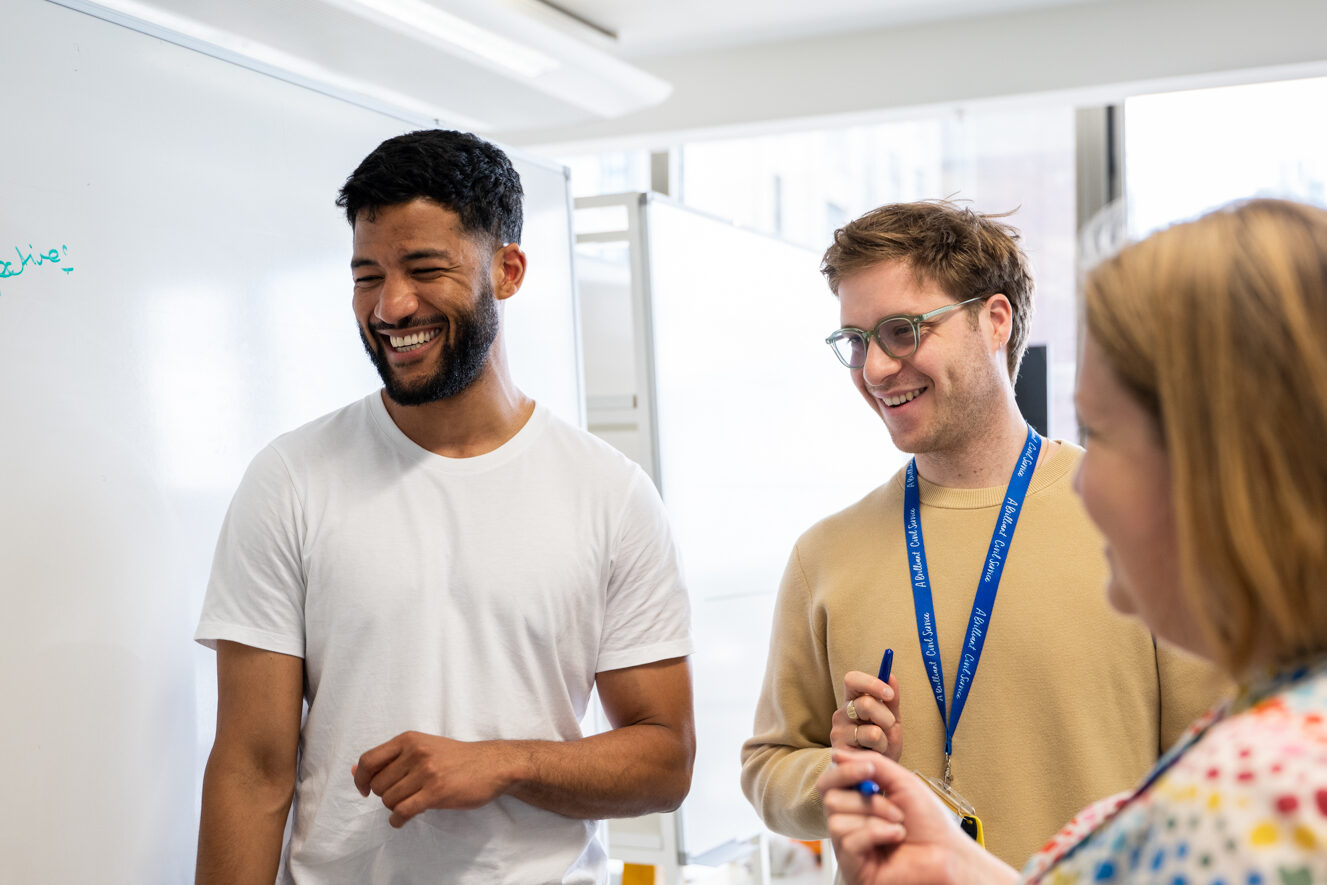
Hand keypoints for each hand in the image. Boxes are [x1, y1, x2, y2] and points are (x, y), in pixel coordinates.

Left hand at [352, 732, 514, 827]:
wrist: (492, 764)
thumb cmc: (456, 757)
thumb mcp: (423, 747)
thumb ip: (390, 758)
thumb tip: (355, 770)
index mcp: (409, 739)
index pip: (369, 760)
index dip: (362, 779)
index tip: (366, 790)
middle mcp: (415, 752)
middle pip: (379, 785)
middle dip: (386, 795)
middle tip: (403, 794)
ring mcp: (426, 772)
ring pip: (389, 800)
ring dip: (395, 807)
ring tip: (410, 803)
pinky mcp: (436, 792)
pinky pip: (403, 811)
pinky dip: (398, 820)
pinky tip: (403, 819)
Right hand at [818, 750, 1015, 884]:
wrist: (949, 854)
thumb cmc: (930, 824)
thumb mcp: (902, 782)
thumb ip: (872, 764)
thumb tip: (837, 755)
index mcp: (858, 802)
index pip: (830, 783)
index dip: (844, 772)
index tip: (868, 769)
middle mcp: (850, 823)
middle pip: (830, 799)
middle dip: (867, 800)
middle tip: (896, 809)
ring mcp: (850, 847)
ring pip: (837, 821)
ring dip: (875, 818)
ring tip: (899, 827)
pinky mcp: (853, 867)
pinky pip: (848, 842)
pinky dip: (875, 834)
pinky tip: (894, 838)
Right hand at [831, 670, 901, 760]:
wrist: (875, 772)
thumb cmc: (883, 743)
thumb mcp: (892, 720)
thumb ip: (891, 700)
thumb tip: (890, 675)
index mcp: (852, 701)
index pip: (852, 680)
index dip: (870, 683)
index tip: (888, 694)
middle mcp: (842, 713)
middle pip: (865, 703)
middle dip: (886, 717)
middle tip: (888, 727)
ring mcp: (839, 731)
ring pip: (872, 728)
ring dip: (885, 737)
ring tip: (881, 744)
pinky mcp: (841, 749)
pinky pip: (871, 742)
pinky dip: (881, 747)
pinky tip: (874, 753)